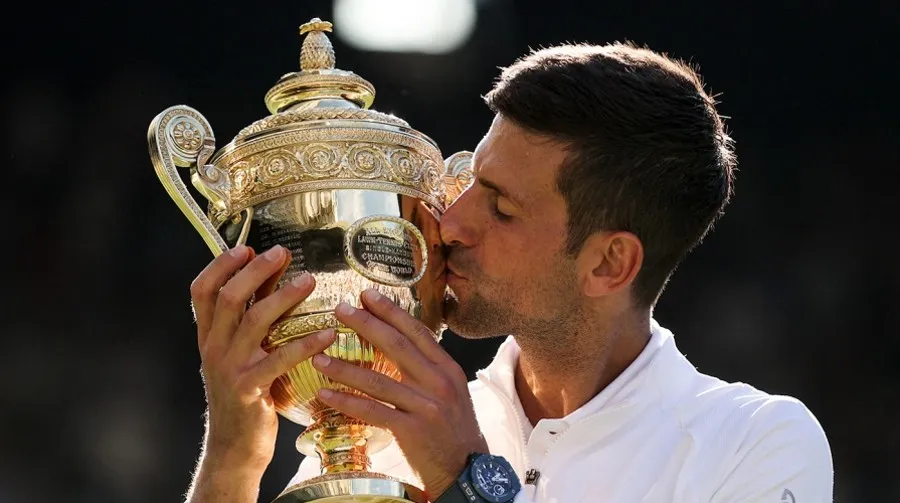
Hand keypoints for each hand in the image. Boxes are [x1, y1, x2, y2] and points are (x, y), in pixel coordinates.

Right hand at [190, 244, 335, 473]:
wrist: (235, 447)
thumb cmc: (247, 394)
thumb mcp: (242, 353)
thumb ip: (254, 316)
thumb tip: (274, 274)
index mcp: (209, 336)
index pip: (201, 291)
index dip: (219, 265)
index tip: (245, 247)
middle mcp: (214, 348)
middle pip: (228, 298)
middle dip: (255, 270)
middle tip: (282, 253)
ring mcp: (230, 368)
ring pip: (254, 321)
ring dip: (284, 297)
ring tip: (310, 281)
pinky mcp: (250, 389)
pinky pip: (280, 358)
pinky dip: (306, 343)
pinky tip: (328, 333)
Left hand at [311, 289, 487, 499]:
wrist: (466, 469)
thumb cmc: (453, 428)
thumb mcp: (450, 391)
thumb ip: (427, 368)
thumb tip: (399, 342)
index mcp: (448, 368)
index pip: (417, 332)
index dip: (391, 312)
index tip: (367, 295)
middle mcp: (439, 382)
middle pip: (398, 346)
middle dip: (367, 324)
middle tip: (340, 309)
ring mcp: (426, 406)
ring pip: (380, 380)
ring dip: (346, 367)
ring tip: (319, 356)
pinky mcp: (412, 430)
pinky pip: (373, 411)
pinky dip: (348, 401)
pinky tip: (326, 393)